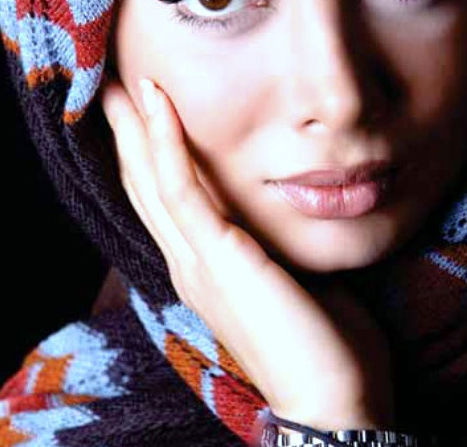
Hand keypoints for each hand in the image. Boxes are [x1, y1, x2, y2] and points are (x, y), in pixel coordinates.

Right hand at [101, 79, 394, 430]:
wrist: (333, 400)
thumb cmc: (321, 341)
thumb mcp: (290, 276)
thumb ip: (272, 243)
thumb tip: (286, 210)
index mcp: (204, 268)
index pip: (165, 202)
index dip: (149, 157)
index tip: (143, 115)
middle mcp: (189, 261)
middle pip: (147, 186)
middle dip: (130, 135)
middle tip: (115, 90)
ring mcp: (198, 259)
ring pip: (154, 181)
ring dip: (137, 128)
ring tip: (125, 85)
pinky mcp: (218, 256)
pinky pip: (181, 189)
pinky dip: (166, 143)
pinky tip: (157, 106)